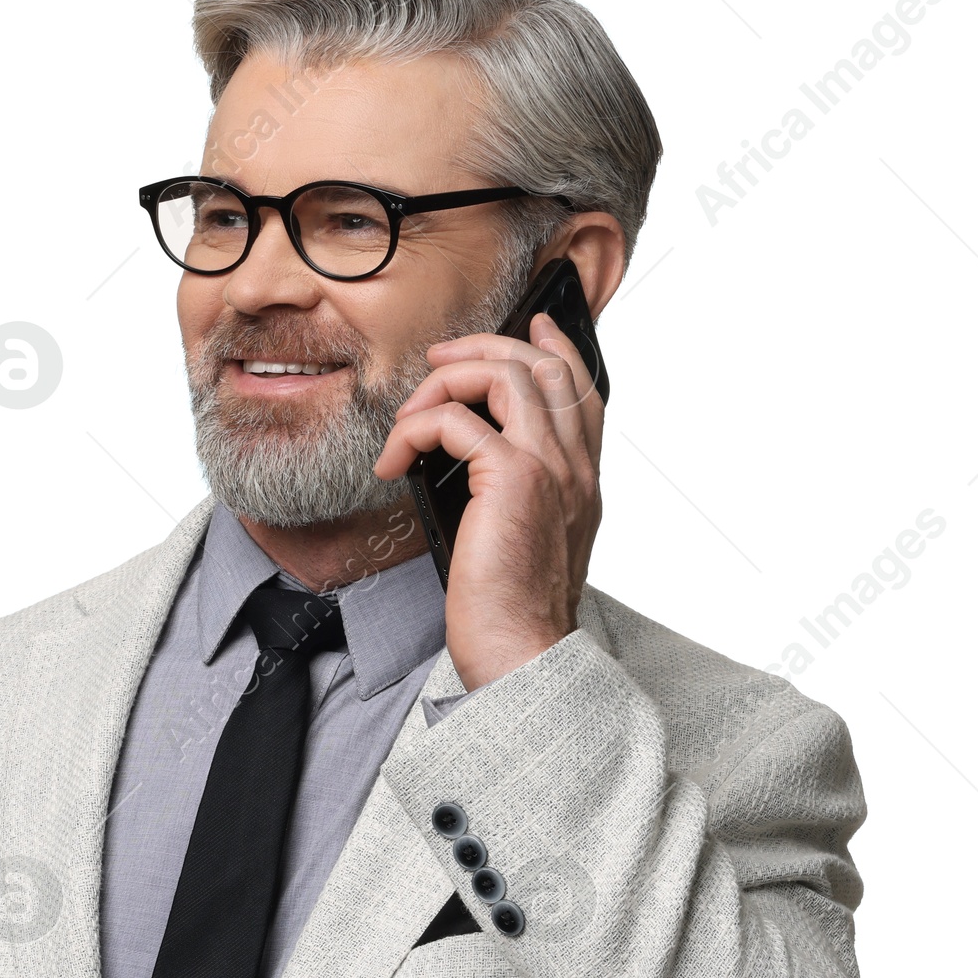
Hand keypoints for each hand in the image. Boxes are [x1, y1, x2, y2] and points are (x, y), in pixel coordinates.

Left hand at [373, 312, 602, 691]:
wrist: (524, 653)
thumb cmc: (512, 612)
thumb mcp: (522, 544)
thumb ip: (515, 499)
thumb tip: (468, 466)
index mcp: (582, 482)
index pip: (583, 391)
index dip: (556, 348)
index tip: (531, 325)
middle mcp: (576, 467)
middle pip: (544, 366)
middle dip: (486, 347)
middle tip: (440, 357)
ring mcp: (549, 468)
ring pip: (505, 375)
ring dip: (445, 380)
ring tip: (408, 414)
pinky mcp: (513, 479)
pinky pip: (456, 420)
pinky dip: (415, 428)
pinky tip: (394, 459)